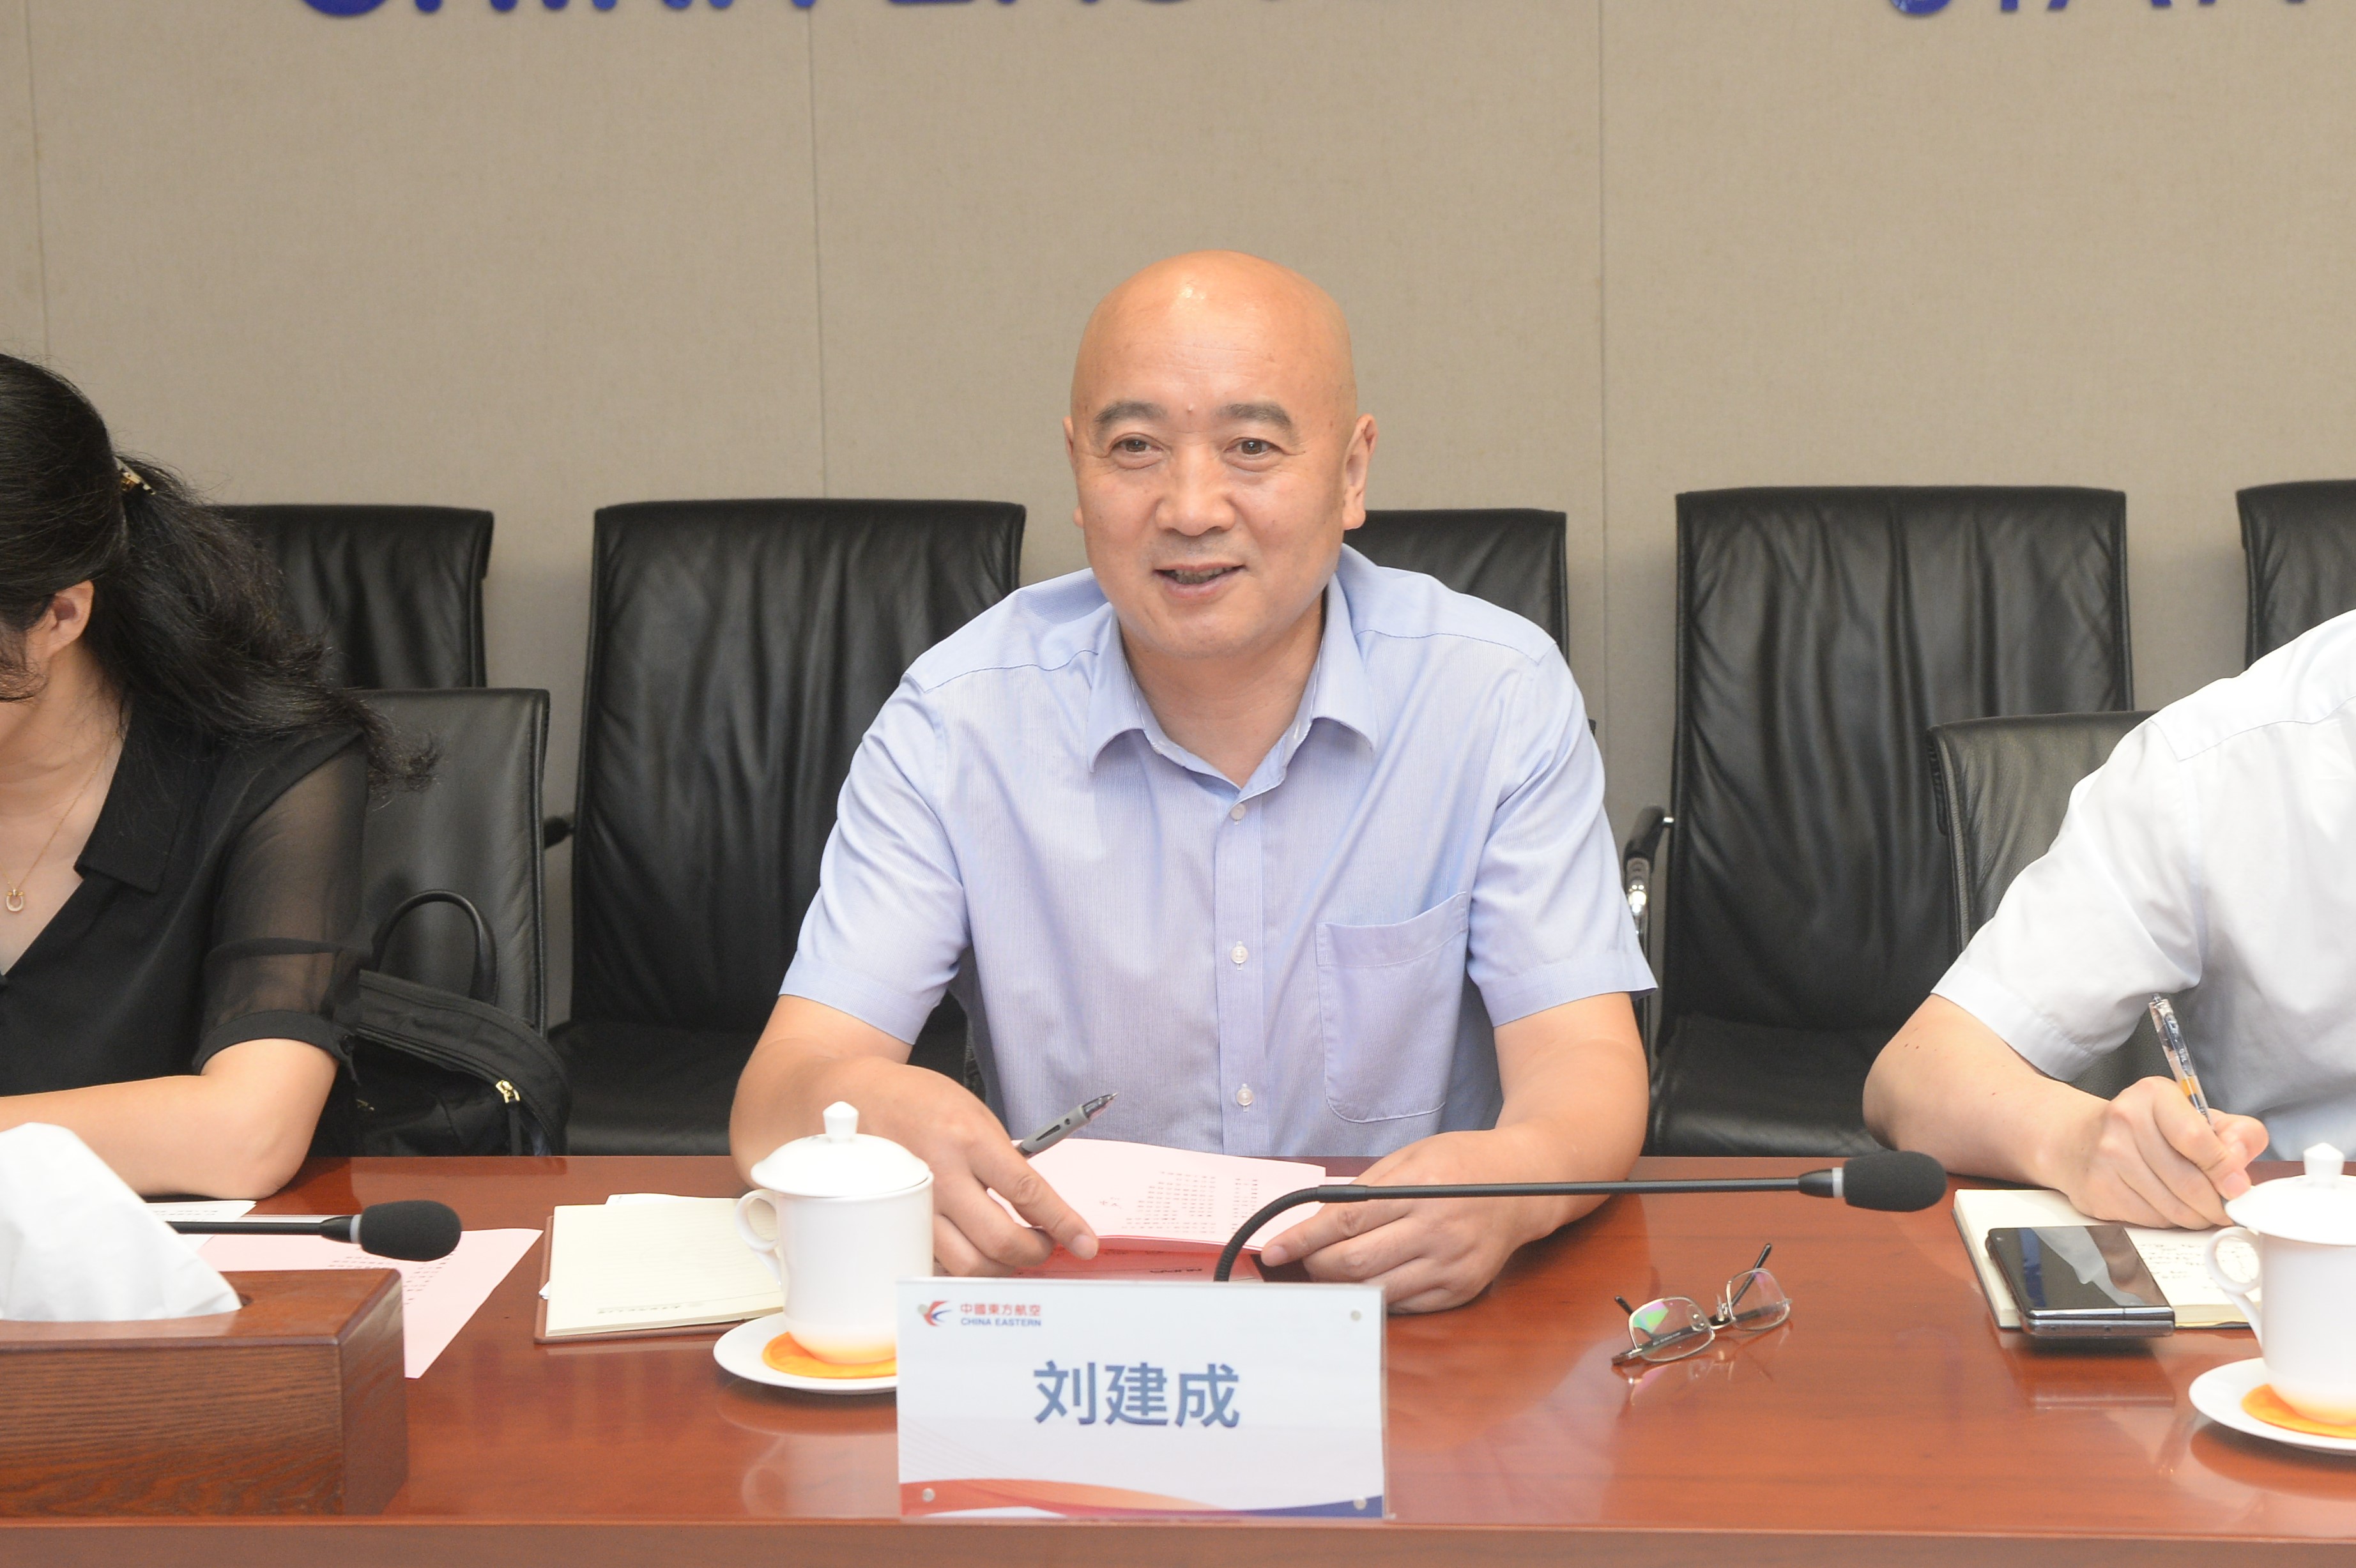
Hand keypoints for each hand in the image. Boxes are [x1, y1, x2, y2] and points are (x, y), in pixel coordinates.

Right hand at [848, 1064, 1101, 1275]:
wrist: (856, 1098)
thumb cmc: (919, 1102)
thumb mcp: (972, 1112)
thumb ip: (1003, 1159)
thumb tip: (1038, 1209)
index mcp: (966, 1139)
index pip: (1027, 1192)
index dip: (1062, 1223)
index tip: (1084, 1242)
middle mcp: (939, 1175)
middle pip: (999, 1240)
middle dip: (1033, 1252)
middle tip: (1043, 1246)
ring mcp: (914, 1206)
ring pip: (967, 1264)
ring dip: (1000, 1266)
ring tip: (1010, 1251)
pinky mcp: (895, 1225)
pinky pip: (937, 1264)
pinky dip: (962, 1266)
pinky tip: (971, 1251)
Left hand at [1255, 1129, 1571, 1313]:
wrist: (1527, 1184)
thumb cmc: (1462, 1163)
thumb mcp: (1413, 1156)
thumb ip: (1366, 1187)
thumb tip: (1318, 1220)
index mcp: (1420, 1189)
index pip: (1345, 1222)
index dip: (1303, 1240)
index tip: (1273, 1252)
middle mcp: (1438, 1231)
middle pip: (1356, 1263)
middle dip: (1317, 1267)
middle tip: (1301, 1262)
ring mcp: (1452, 1265)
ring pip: (1377, 1291)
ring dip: (1342, 1288)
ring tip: (1327, 1276)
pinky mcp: (1463, 1289)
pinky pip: (1406, 1305)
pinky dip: (1377, 1297)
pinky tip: (1366, 1285)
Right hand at [2046, 1076, 2268, 1228]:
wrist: (2079, 1138)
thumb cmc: (2148, 1128)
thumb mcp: (2195, 1116)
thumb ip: (2235, 1134)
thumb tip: (2240, 1171)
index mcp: (2153, 1095)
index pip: (2196, 1138)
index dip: (2225, 1169)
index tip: (2238, 1187)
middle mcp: (2124, 1120)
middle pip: (2187, 1181)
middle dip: (2215, 1204)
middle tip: (2224, 1208)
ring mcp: (2107, 1156)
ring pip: (2171, 1206)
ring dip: (2196, 1217)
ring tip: (2200, 1210)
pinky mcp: (2097, 1188)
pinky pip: (2150, 1219)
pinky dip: (2168, 1221)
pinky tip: (2168, 1207)